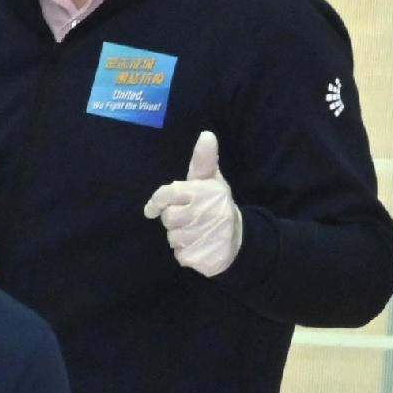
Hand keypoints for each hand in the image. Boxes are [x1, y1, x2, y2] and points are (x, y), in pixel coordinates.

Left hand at [148, 130, 241, 277]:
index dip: (157, 202)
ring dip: (180, 237)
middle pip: (167, 218)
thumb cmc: (217, 205)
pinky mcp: (204, 258)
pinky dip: (187, 253)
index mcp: (204, 192)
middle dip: (174, 220)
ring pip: (173, 238)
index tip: (152, 209)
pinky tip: (200, 246)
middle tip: (190, 218)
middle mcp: (205, 213)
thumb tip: (206, 134)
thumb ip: (203, 160)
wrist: (240, 240)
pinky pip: (181, 256)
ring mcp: (205, 237)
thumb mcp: (211, 181)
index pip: (168, 193)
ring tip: (197, 231)